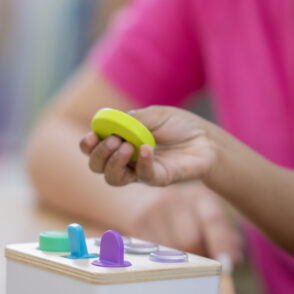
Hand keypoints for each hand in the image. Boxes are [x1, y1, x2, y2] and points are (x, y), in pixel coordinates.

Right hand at [81, 106, 218, 187]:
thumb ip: (134, 120)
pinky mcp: (158, 179)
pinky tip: (147, 149)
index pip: (94, 148)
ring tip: (127, 146)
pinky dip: (141, 162)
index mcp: (120, 140)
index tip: (91, 136)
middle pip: (97, 166)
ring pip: (113, 178)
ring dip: (114, 162)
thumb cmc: (180, 126)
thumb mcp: (155, 115)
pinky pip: (143, 176)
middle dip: (99, 154)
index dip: (87, 144)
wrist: (206, 139)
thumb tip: (114, 124)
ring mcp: (140, 171)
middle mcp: (125, 159)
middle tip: (113, 140)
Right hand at [117, 183, 243, 264]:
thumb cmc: (182, 214)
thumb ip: (223, 236)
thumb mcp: (205, 216)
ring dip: (181, 262)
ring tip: (183, 256)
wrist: (140, 198)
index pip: (212, 220)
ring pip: (171, 250)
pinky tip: (166, 255)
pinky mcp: (136, 225)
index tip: (227, 265)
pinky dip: (163, 261)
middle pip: (190, 240)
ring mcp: (153, 211)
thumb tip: (236, 259)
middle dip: (198, 257)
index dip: (220, 244)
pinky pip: (154, 254)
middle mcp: (175, 198)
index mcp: (199, 195)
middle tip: (200, 261)